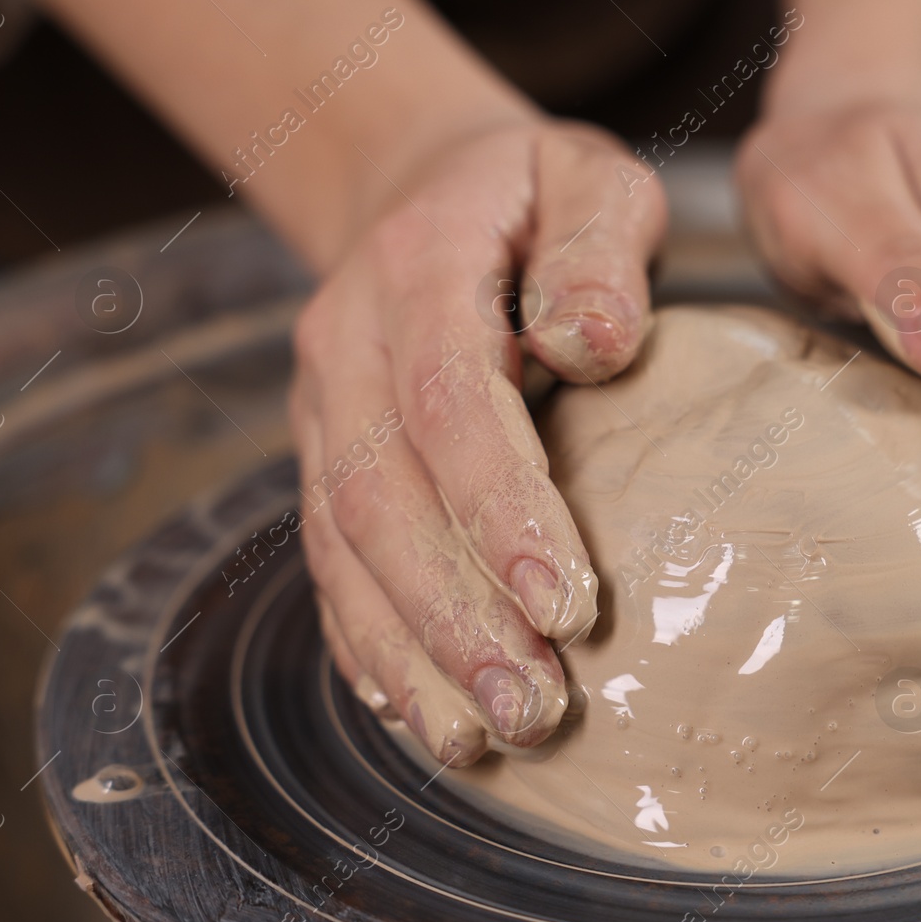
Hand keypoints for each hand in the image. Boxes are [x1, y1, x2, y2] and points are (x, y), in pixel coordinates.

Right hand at [291, 119, 665, 764]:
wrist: (421, 190)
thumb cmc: (531, 197)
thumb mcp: (587, 180)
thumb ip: (599, 249)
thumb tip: (597, 344)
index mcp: (417, 271)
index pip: (448, 403)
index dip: (500, 510)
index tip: (570, 607)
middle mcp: (346, 348)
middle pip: (381, 499)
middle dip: (453, 615)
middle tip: (534, 709)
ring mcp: (321, 410)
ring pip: (342, 548)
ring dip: (409, 651)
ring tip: (483, 741)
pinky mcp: (321, 457)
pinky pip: (327, 561)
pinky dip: (366, 642)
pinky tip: (416, 712)